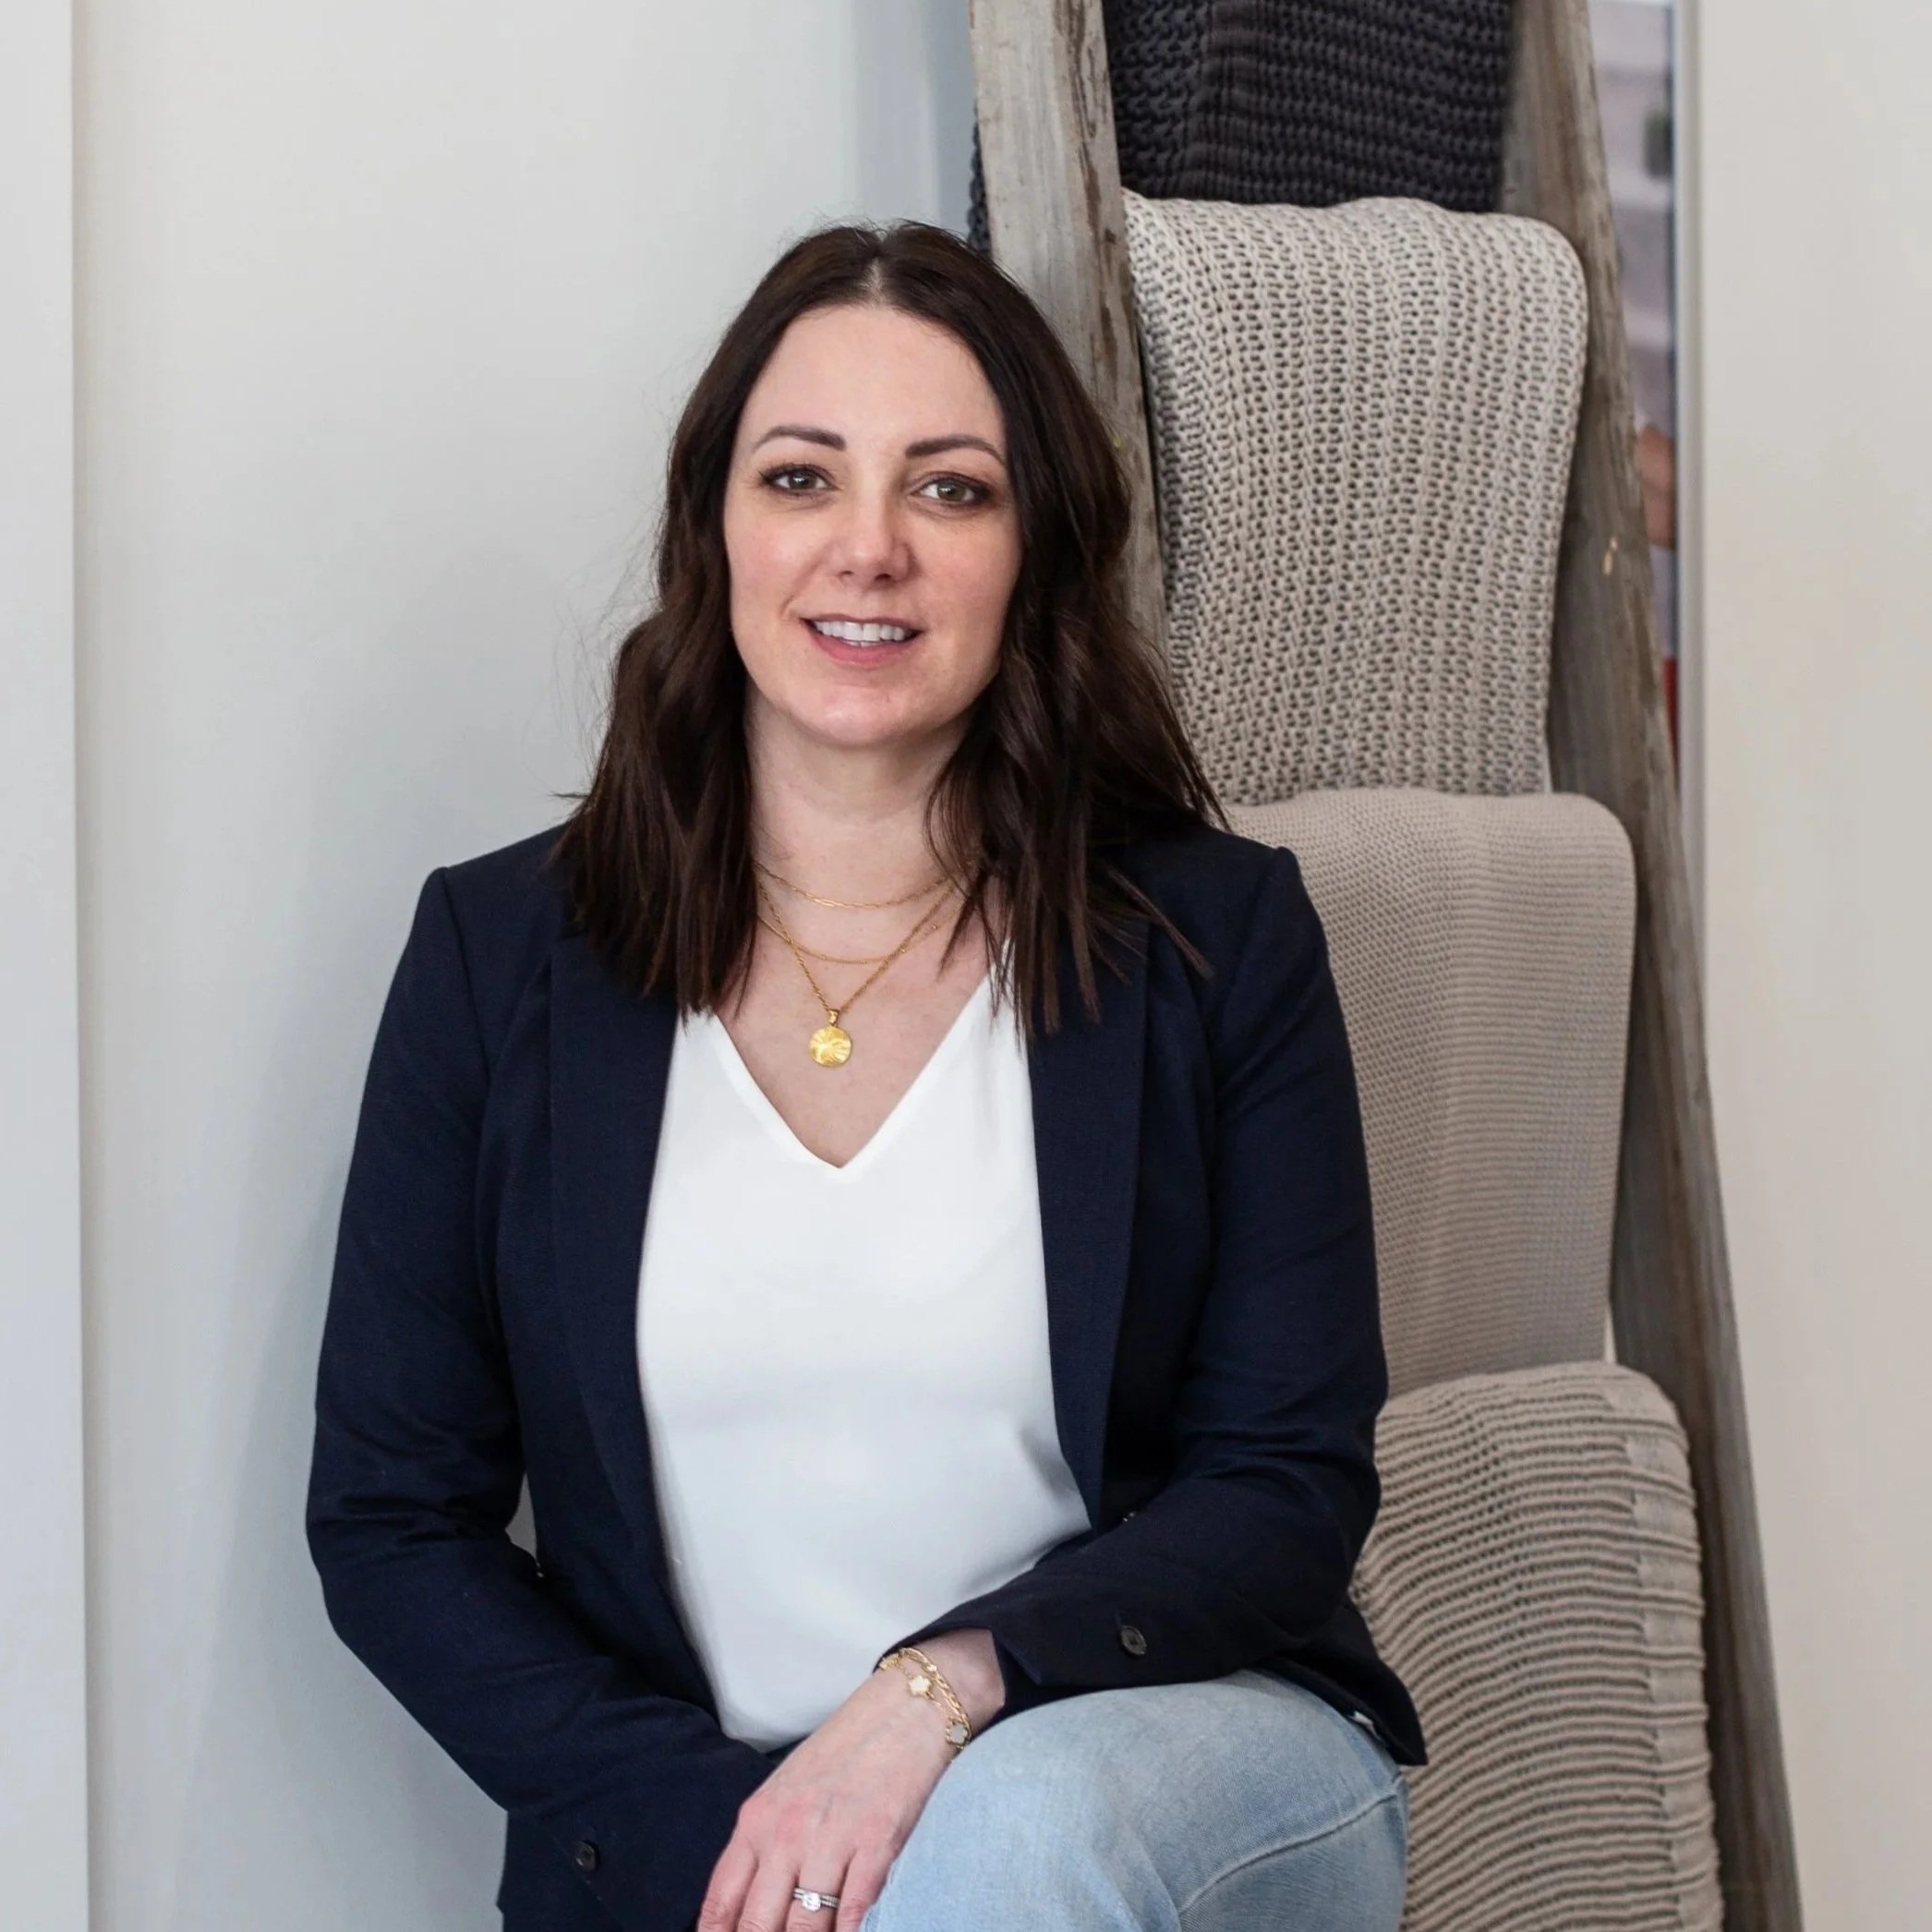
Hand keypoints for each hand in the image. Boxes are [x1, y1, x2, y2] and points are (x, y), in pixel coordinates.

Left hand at [696, 1630, 1004, 1931]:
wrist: (904, 1707)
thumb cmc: (844, 1751)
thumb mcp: (785, 1792)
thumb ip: (763, 1846)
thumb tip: (746, 1909)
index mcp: (757, 1820)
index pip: (721, 1904)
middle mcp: (786, 1832)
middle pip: (758, 1923)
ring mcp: (831, 1839)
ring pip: (804, 1928)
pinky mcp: (876, 1843)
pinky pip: (852, 1913)